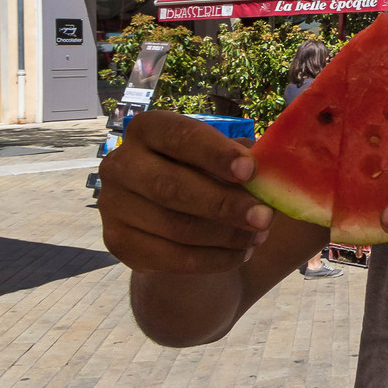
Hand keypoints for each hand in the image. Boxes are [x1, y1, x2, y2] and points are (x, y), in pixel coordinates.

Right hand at [97, 109, 273, 273]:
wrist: (181, 220)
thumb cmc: (213, 176)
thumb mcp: (228, 161)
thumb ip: (244, 161)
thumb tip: (275, 170)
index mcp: (149, 129)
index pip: (180, 136)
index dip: (215, 153)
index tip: (250, 171)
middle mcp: (120, 163)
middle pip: (171, 186)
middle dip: (223, 204)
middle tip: (265, 217)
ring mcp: (112, 204)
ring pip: (173, 225)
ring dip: (224, 235)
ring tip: (260, 236)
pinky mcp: (117, 242)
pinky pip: (168, 257)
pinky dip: (212, 259)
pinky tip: (241, 254)